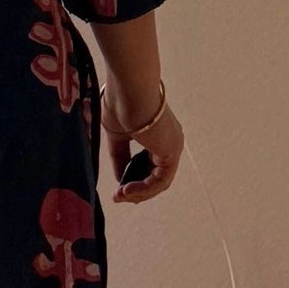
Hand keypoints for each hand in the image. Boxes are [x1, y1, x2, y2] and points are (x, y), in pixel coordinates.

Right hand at [103, 88, 183, 206]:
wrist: (128, 90)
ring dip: (139, 192)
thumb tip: (119, 178)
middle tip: (119, 197)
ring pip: (160, 181)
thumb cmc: (120, 103)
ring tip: (121, 196)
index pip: (150, 163)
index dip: (134, 178)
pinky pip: (160, 180)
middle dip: (137, 189)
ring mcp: (172, 146)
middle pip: (156, 174)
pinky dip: (144, 189)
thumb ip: (119, 156)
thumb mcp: (116, 134)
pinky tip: (127, 191)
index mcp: (158, 133)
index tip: (118, 188)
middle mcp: (170, 140)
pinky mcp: (171, 152)